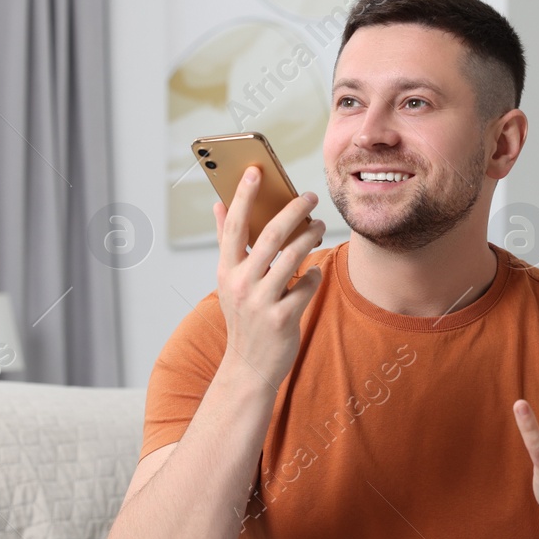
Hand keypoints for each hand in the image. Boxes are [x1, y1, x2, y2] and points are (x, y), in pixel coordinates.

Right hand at [213, 164, 325, 387]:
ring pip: (294, 256)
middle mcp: (242, 284)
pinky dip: (314, 274)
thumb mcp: (229, 281)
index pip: (235, 226)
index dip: (244, 197)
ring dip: (310, 236)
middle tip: (310, 196)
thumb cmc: (244, 317)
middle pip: (271, 236)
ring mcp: (262, 302)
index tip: (255, 171)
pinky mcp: (283, 318)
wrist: (249, 367)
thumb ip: (227, 242)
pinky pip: (307, 284)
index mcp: (227, 271)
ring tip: (319, 226)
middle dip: (294, 210)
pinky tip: (313, 273)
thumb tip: (219, 205)